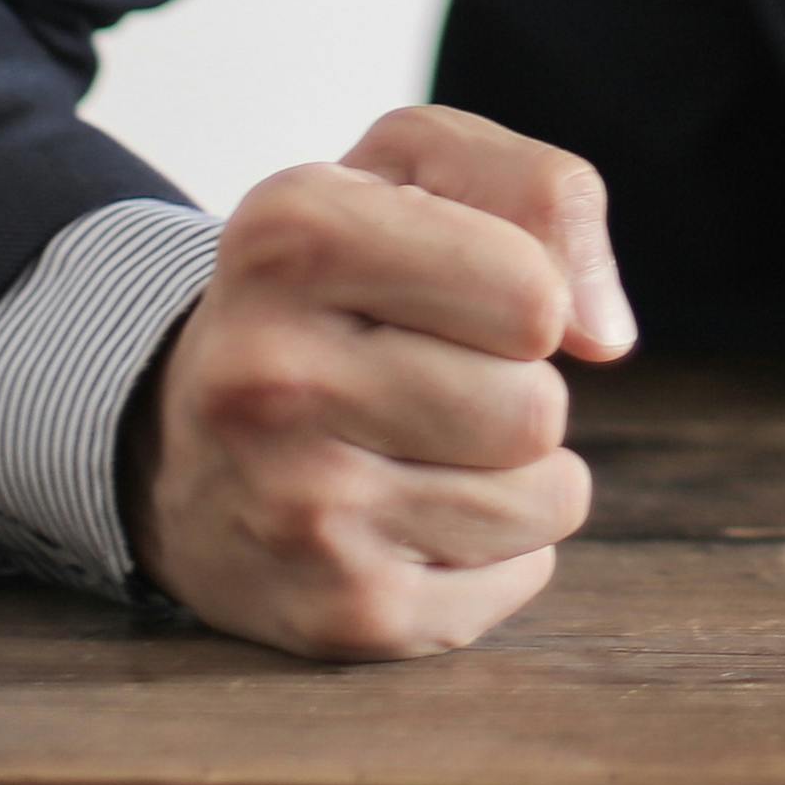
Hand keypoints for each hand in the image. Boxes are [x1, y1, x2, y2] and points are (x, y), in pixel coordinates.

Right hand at [136, 105, 635, 660]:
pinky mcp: (335, 613)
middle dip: (521, 388)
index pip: (531, 292)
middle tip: (437, 378)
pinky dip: (500, 549)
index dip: (530, 291)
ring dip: (521, 471)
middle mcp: (272, 376)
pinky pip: (523, 579)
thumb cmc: (334, 283)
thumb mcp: (412, 171)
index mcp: (292, 237)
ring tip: (429, 445)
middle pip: (538, 408)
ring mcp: (298, 509)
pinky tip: (414, 515)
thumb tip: (607, 335)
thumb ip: (544, 193)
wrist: (177, 438)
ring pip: (545, 498)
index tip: (463, 296)